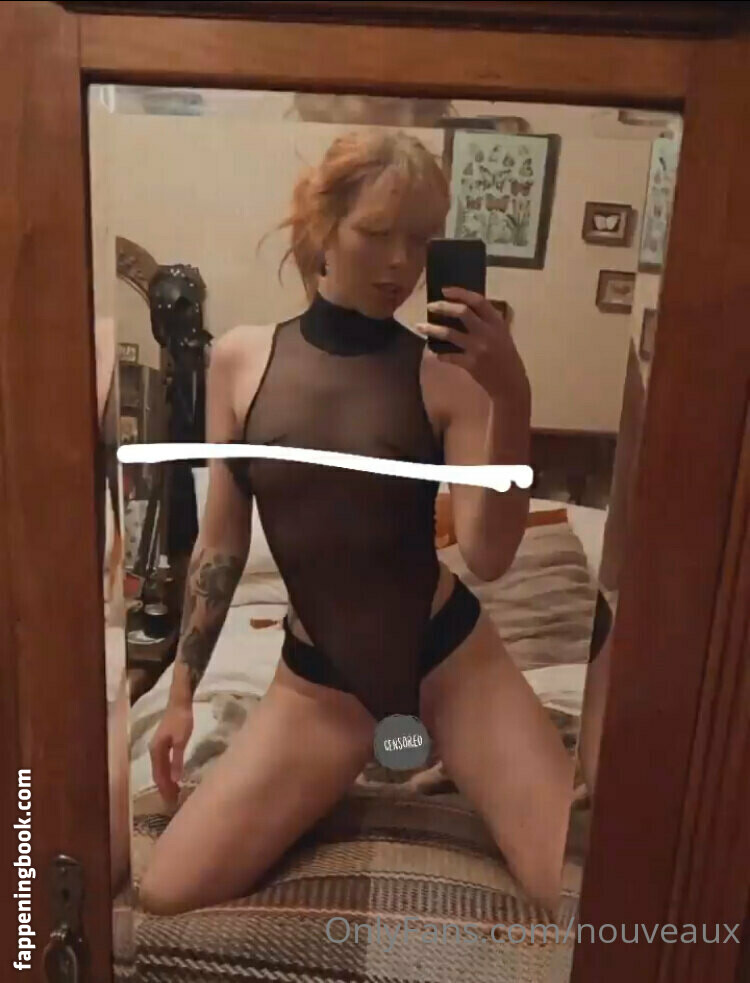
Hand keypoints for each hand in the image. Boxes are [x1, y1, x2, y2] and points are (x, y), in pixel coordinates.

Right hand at [149, 702, 193, 806]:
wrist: (179, 703)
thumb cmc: (181, 720)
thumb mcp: (182, 740)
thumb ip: (177, 760)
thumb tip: (174, 780)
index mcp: (156, 751)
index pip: (159, 776)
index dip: (164, 789)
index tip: (171, 802)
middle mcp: (152, 751)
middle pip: (157, 775)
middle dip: (164, 789)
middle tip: (173, 802)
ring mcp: (156, 748)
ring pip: (159, 770)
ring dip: (165, 782)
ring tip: (174, 794)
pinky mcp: (162, 745)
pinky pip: (162, 764)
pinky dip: (166, 774)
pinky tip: (173, 778)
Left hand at [418, 286, 528, 402]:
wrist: (511, 383)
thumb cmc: (506, 356)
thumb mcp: (501, 334)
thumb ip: (486, 321)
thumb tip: (462, 308)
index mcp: (496, 322)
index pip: (478, 300)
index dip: (460, 292)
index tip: (444, 290)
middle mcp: (487, 332)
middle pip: (462, 312)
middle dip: (443, 306)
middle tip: (430, 306)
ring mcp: (478, 348)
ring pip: (450, 333)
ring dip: (432, 329)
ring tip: (419, 326)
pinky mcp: (471, 364)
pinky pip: (449, 356)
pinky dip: (440, 354)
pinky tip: (435, 353)